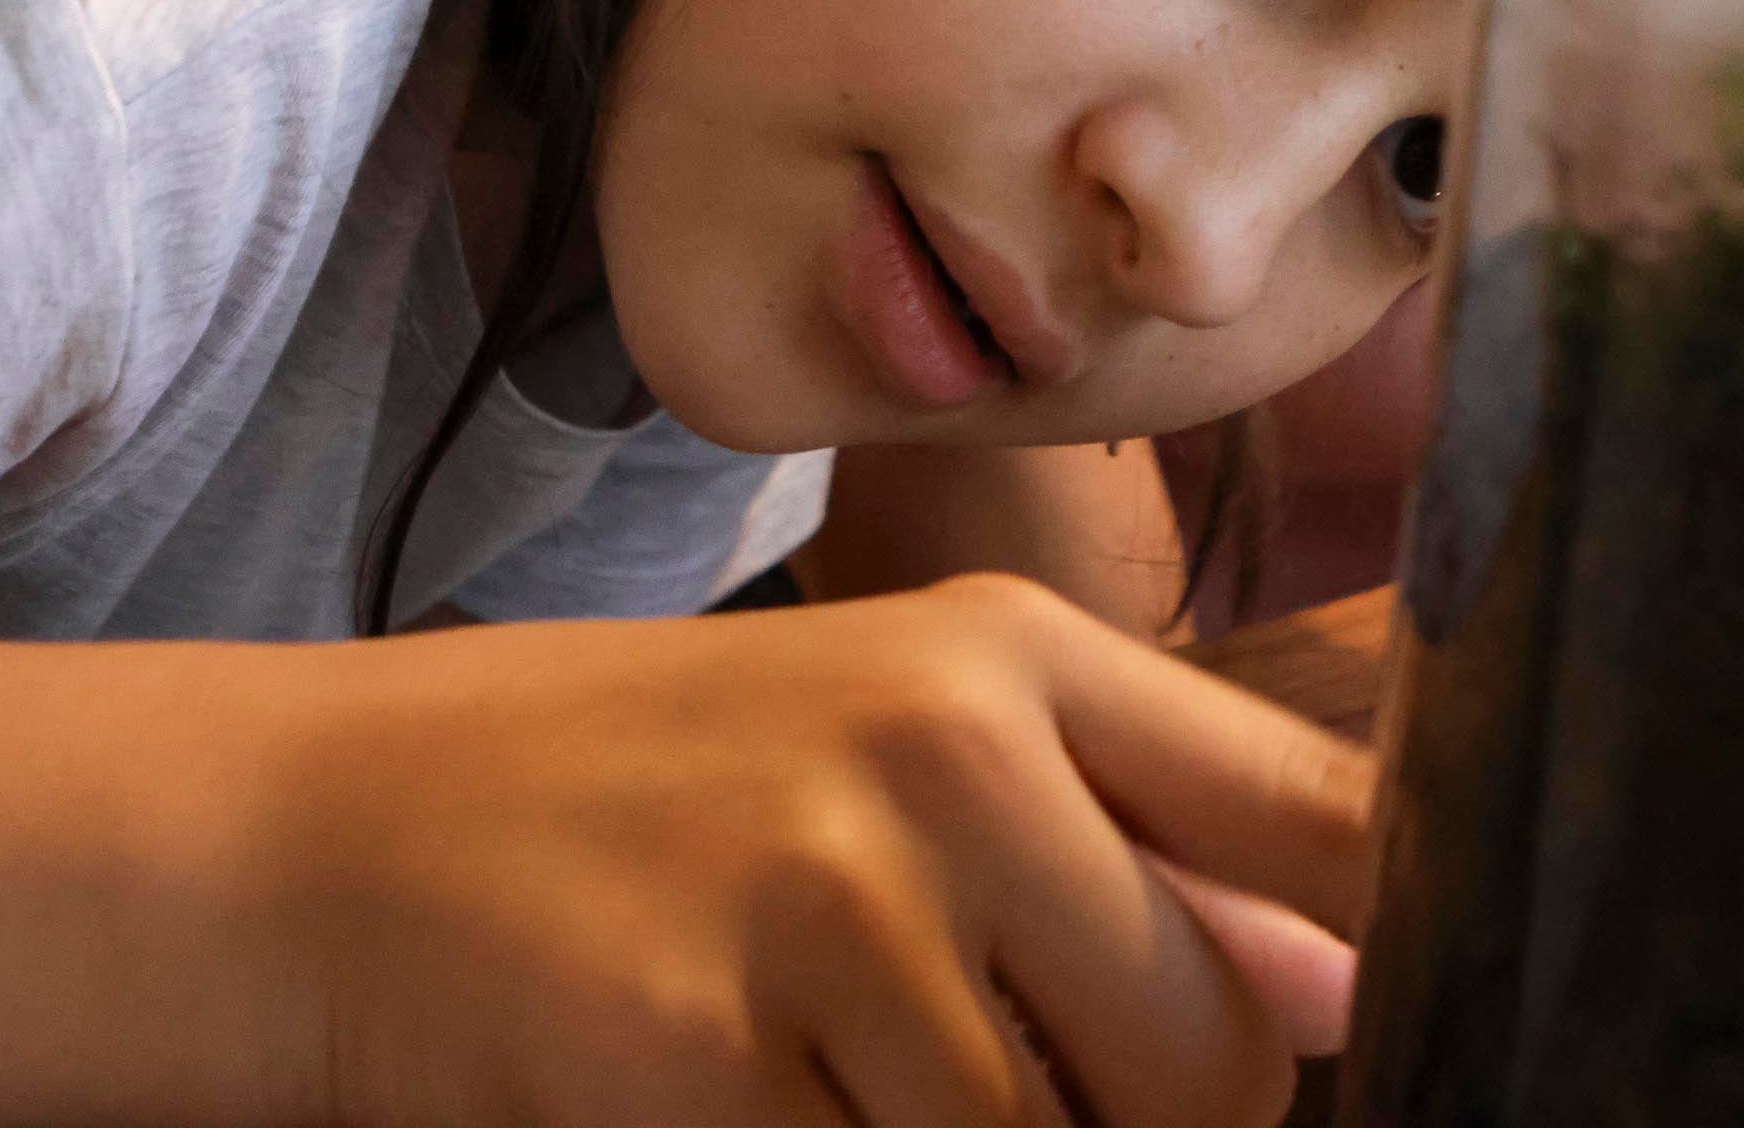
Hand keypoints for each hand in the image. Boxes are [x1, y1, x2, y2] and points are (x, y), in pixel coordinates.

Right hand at [270, 573, 1373, 1127]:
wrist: (333, 833)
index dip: (1406, 947)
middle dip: (1148, 1123)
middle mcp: (948, 753)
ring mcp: (827, 901)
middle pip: (1214, 1059)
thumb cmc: (656, 794)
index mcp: (1018, 662)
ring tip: (845, 1073)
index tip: (1410, 1024)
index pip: (1323, 817)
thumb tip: (1343, 999)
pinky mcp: (707, 1055)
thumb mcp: (897, 744)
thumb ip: (1130, 849)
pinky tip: (754, 1101)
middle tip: (1009, 1078)